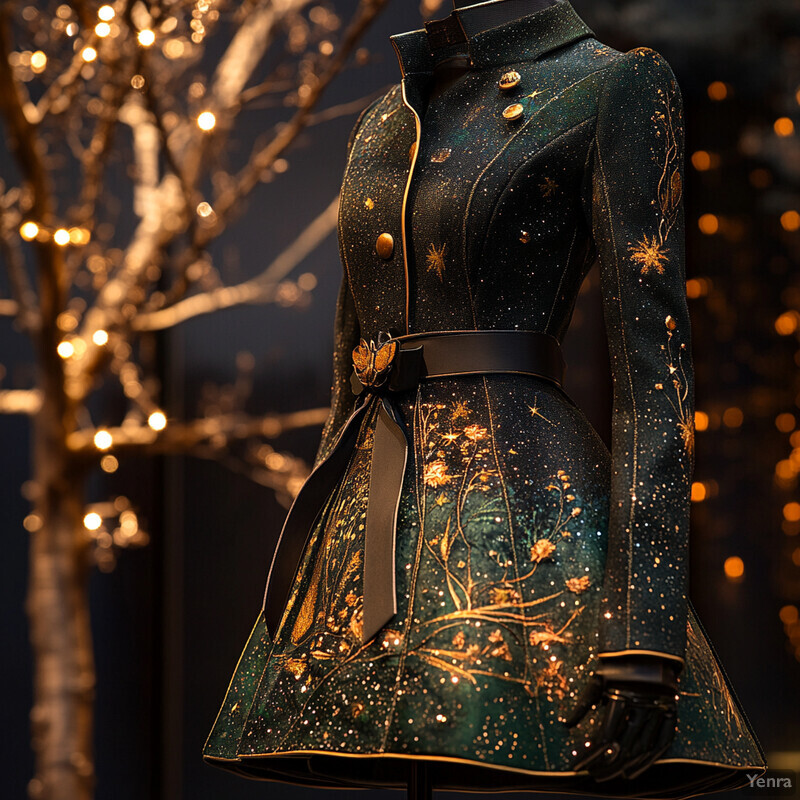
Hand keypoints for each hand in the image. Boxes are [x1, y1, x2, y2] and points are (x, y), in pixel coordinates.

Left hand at [562, 653, 680, 780]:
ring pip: (642, 748)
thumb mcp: (596, 680)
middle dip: (605, 764)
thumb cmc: (615, 664)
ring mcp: (658, 711)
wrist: (645, 648)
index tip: (578, 765)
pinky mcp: (671, 712)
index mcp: (621, 697)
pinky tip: (634, 772)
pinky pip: (662, 743)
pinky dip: (649, 760)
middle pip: (622, 746)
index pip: (604, 736)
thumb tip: (566, 725)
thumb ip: (583, 704)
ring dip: (625, 766)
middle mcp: (642, 706)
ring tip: (608, 776)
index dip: (590, 754)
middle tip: (592, 775)